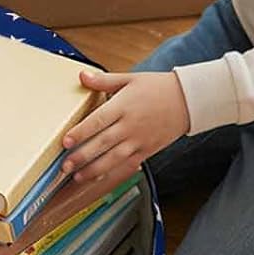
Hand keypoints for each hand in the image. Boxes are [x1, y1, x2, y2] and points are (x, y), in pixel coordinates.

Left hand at [61, 69, 189, 191]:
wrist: (188, 100)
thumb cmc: (158, 88)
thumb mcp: (130, 79)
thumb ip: (104, 81)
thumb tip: (82, 76)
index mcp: (123, 106)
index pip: (98, 121)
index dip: (81, 133)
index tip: (65, 142)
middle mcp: (130, 126)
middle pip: (102, 144)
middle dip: (82, 157)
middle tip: (65, 166)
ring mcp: (139, 140)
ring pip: (113, 159)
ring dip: (94, 169)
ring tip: (77, 177)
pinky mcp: (147, 150)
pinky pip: (128, 164)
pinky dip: (113, 172)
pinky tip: (99, 178)